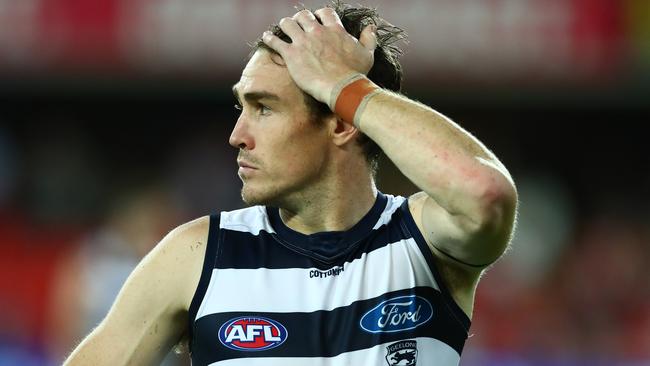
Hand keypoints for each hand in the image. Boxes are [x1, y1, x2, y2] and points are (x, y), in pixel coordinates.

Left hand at [262, 8, 376, 106]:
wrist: (341, 88)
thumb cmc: (356, 74)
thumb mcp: (367, 54)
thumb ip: (369, 39)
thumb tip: (371, 27)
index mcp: (335, 30)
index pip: (325, 13)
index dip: (320, 15)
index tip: (318, 19)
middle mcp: (317, 31)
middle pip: (304, 15)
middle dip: (300, 18)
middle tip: (298, 24)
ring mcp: (303, 42)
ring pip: (287, 23)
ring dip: (285, 24)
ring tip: (282, 28)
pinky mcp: (291, 54)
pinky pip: (275, 41)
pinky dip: (270, 38)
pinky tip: (266, 38)